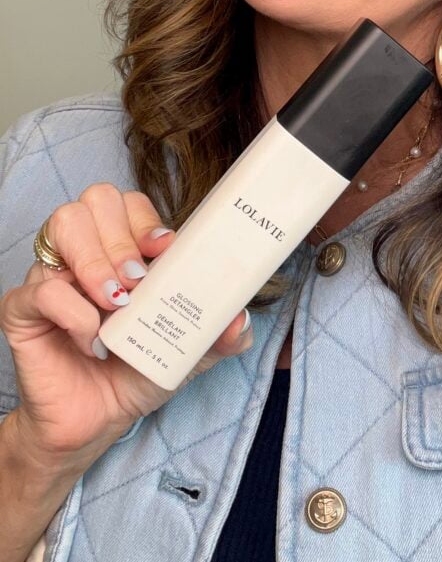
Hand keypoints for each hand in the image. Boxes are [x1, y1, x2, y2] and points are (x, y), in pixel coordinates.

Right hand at [0, 184, 252, 462]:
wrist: (97, 421)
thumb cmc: (137, 370)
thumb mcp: (189, 351)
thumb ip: (220, 334)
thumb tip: (240, 319)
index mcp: (124, 248)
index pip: (130, 202)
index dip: (148, 220)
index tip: (166, 249)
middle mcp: (87, 252)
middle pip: (97, 198)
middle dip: (125, 239)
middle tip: (139, 284)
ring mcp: (53, 275)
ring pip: (65, 224)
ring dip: (99, 262)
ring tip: (117, 303)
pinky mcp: (23, 310)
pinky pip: (42, 288)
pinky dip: (74, 312)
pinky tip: (94, 340)